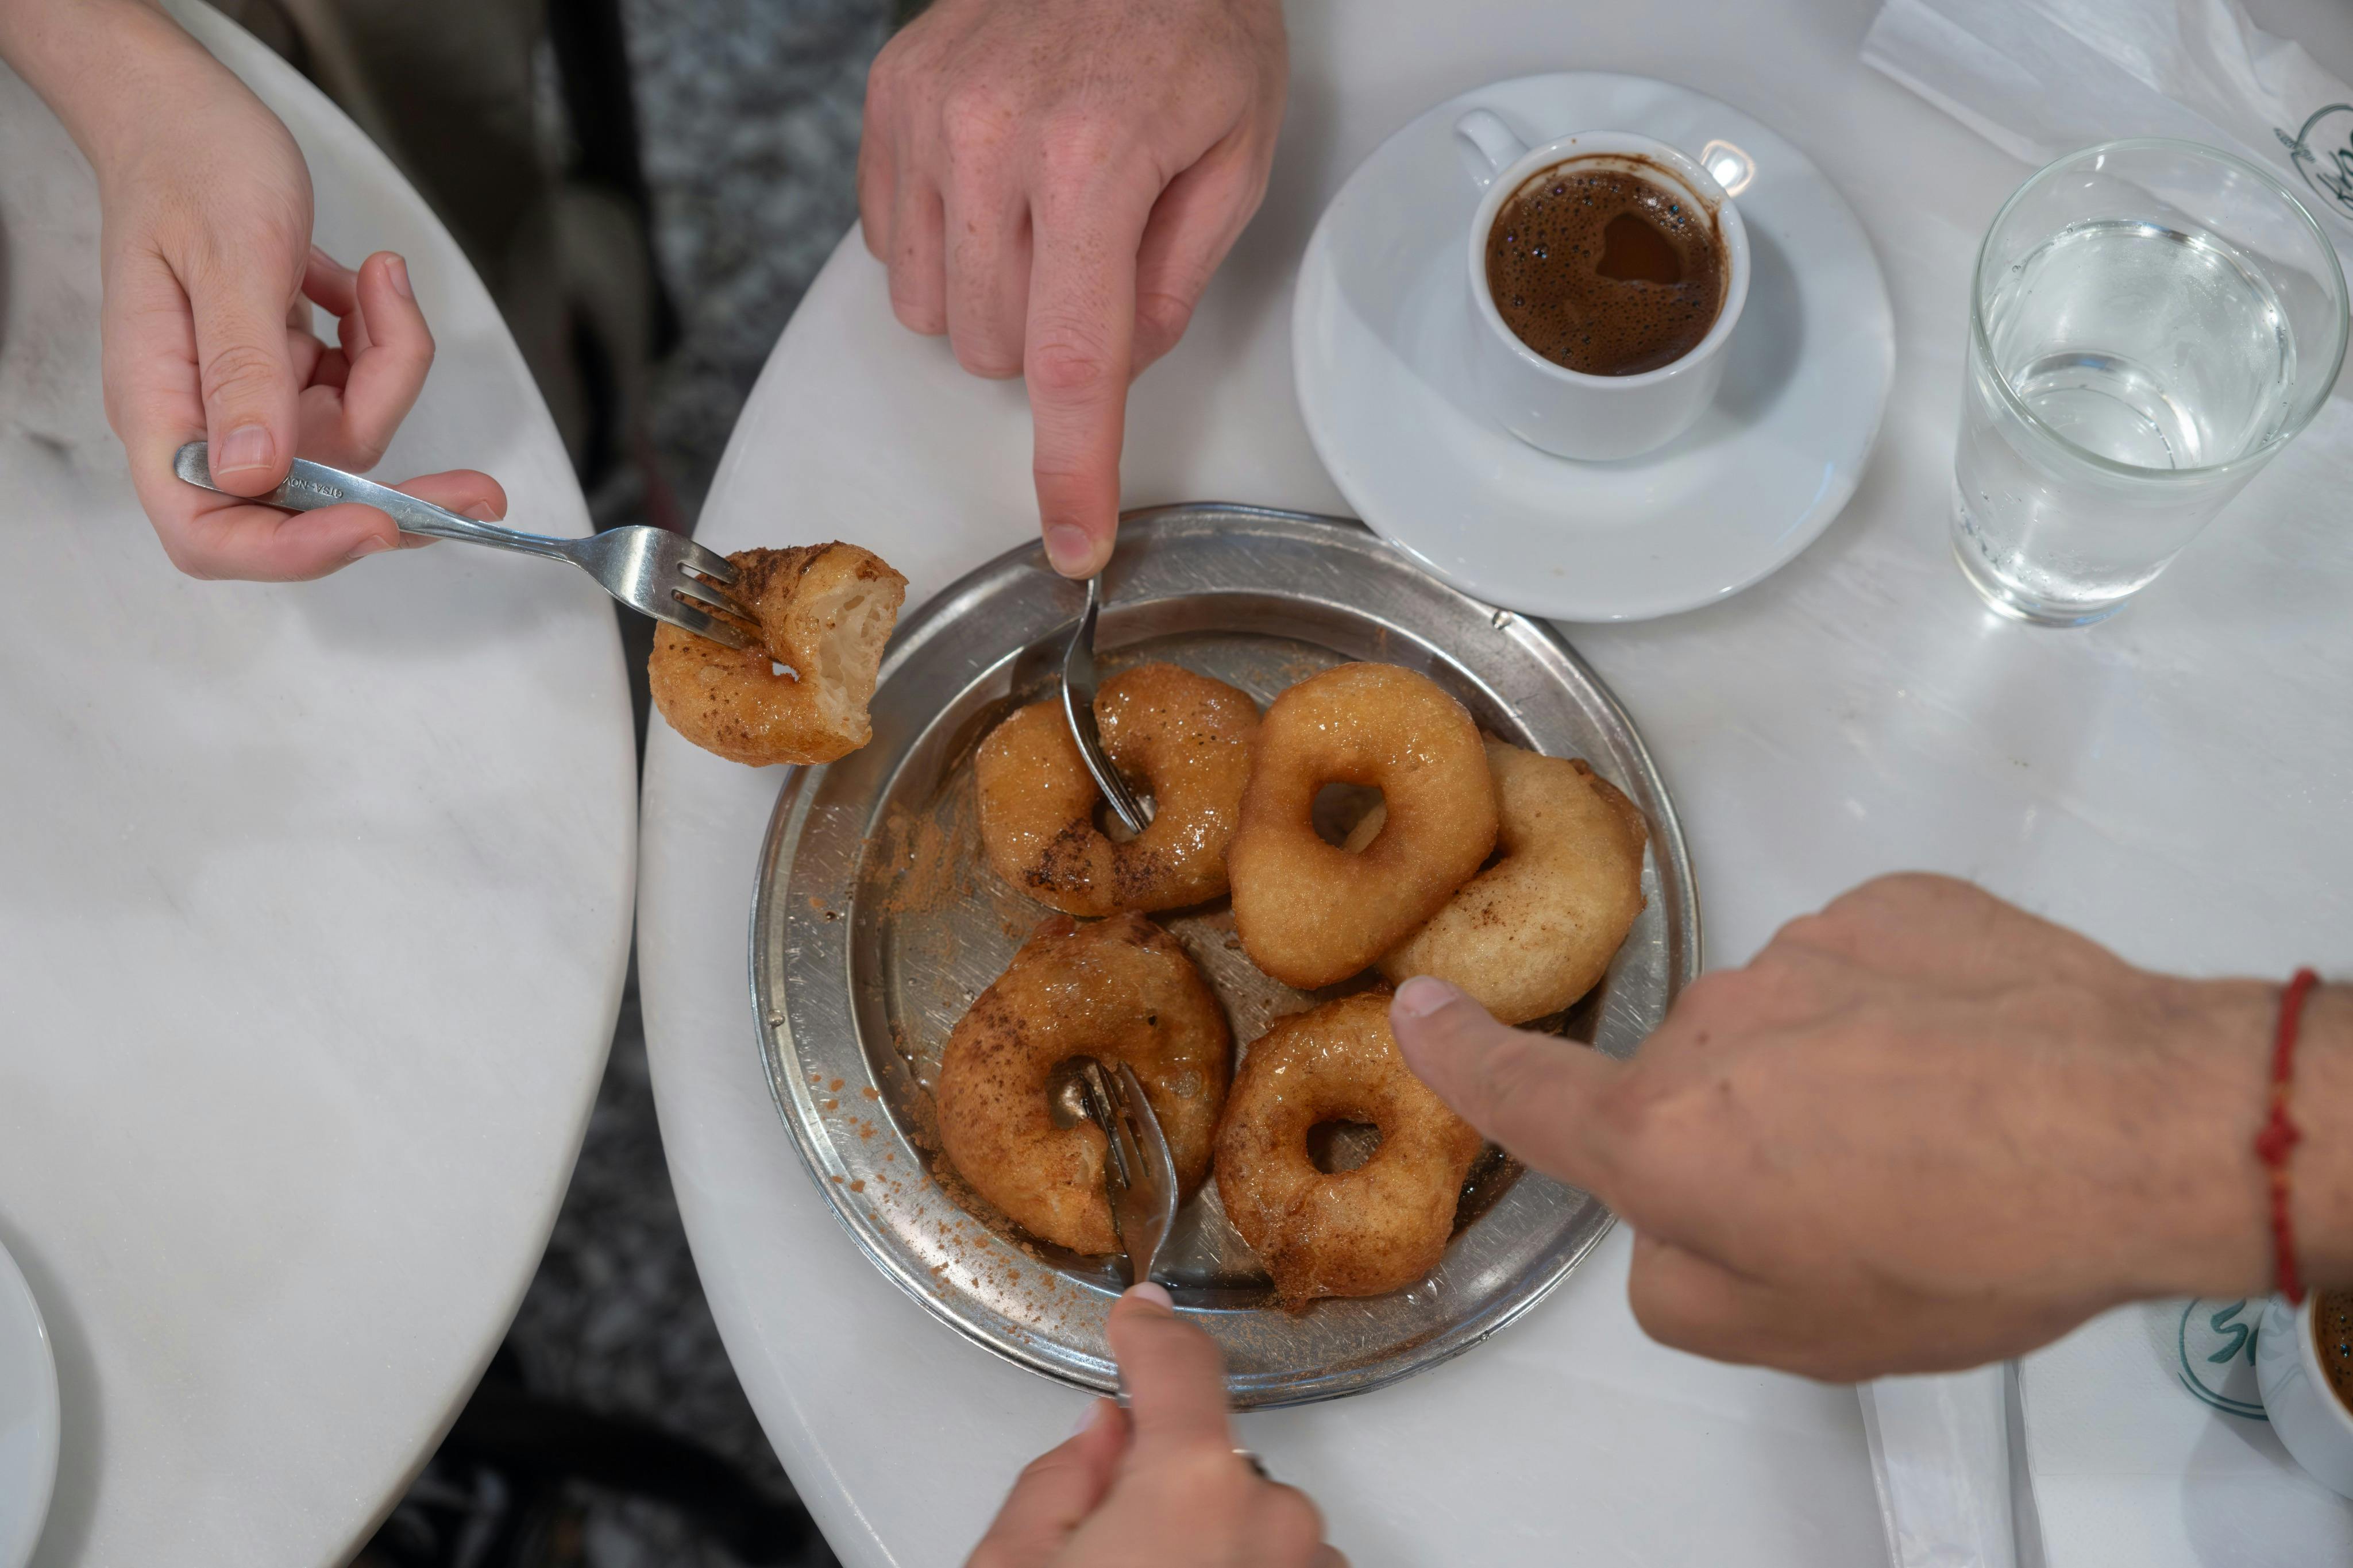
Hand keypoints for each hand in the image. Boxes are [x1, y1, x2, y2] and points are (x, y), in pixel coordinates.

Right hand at [0, 0, 504, 577]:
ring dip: (388, 369)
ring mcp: (252, 396)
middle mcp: (207, 417)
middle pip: (306, 499)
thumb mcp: (228, 259)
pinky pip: (358, 388)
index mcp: (161, 406)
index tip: (374, 525)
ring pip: (351, 437)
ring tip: (383, 283)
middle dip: (393, 492)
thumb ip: (241, 368)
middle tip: (482, 492)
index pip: (210, 530)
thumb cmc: (189, 167)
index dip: (292, 550)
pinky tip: (372, 280)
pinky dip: (382, 342)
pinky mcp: (291, 370)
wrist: (186, 112)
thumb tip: (254, 474)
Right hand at [859, 0, 1285, 576]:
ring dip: (990, 297)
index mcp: (1094, 163)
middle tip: (1098, 262)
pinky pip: (889, 244)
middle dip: (1047, 341)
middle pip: (993, 350)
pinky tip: (996, 187)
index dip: (1073, 471)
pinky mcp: (887, 99)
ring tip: (1045, 215)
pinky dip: (945, 245)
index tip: (1073, 542)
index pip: (1073, 365)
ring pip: (931, 311)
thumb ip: (1173, 286)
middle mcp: (991, 140)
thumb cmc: (1196, 27)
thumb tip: (1112, 378)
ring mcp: (925, 116)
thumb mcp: (1237, 160)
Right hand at [970, 1285, 1342, 1566]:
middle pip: (1211, 1461)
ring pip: (1249, 1522)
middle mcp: (1272, 1522)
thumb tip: (1100, 1440)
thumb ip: (1056, 1481)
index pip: (1180, 1365)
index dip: (1150, 1331)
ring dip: (1209, 1542)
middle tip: (1106, 1549)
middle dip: (1164, 1484)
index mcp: (1192, 1486)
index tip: (1143, 1314)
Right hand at [1388, 873, 2336, 1380]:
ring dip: (1839, 1073)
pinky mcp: (1896, 904)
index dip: (1460, 1057)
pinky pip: (1868, 965)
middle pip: (1697, 1087)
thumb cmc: (1970, 1241)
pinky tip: (1975, 1065)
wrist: (2135, 1126)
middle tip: (1864, 1197)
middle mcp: (1713, 1027)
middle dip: (1751, 1135)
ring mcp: (1804, 949)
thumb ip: (1679, 1287)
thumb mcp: (1796, 1334)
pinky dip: (1905, 1012)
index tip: (1418, 1010)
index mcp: (1666, 1139)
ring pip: (1790, 1025)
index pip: (1524, 1091)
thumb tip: (1668, 1227)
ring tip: (1945, 1136)